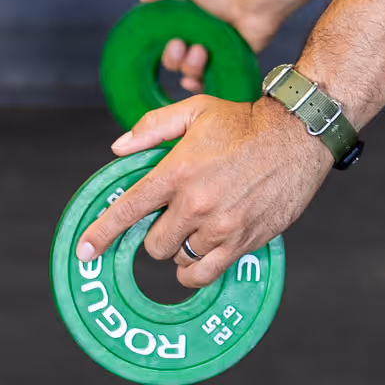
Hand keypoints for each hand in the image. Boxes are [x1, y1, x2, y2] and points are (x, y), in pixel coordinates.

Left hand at [75, 95, 332, 288]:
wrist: (299, 134)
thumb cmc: (246, 121)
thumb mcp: (196, 110)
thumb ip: (152, 127)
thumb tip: (117, 149)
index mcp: (178, 170)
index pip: (128, 210)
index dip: (101, 234)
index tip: (85, 250)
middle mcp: (196, 202)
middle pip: (153, 244)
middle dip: (158, 232)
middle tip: (175, 215)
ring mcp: (221, 226)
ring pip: (179, 259)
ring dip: (182, 247)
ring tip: (199, 225)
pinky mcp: (244, 241)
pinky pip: (204, 273)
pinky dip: (196, 269)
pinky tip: (201, 254)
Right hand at [138, 0, 283, 91]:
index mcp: (185, 20)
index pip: (163, 40)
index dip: (161, 45)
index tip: (169, 39)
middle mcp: (197, 36)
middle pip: (172, 59)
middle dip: (173, 56)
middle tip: (183, 44)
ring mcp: (212, 51)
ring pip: (188, 71)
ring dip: (190, 65)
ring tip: (203, 50)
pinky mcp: (226, 63)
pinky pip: (207, 82)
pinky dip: (197, 84)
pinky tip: (194, 80)